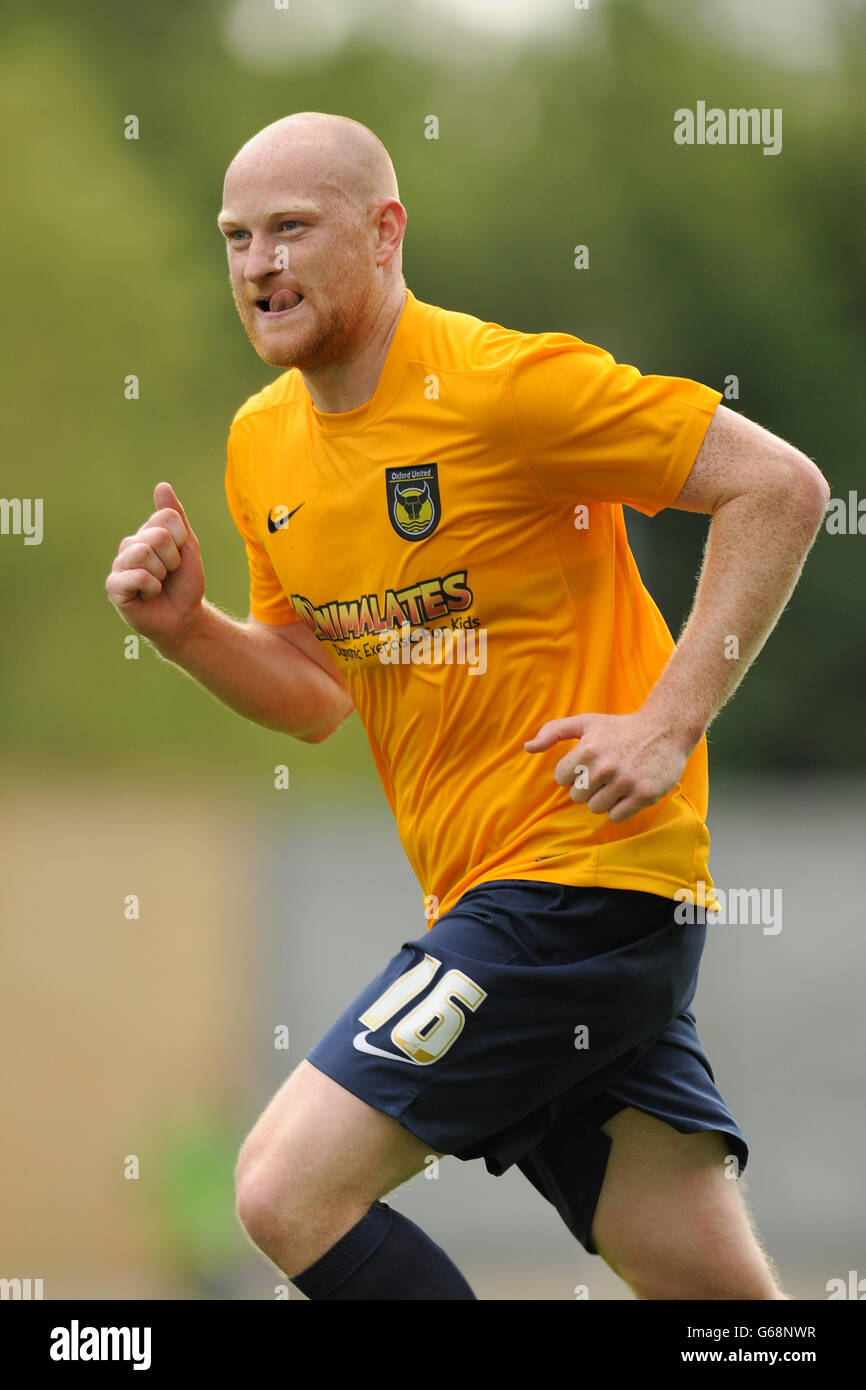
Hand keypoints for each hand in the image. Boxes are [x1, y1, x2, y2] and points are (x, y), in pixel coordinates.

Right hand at [105, 482, 204, 649]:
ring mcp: (119, 565)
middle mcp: (129, 545)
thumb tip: (162, 486)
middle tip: (169, 574)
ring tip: (158, 584)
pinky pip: (136, 576)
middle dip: (172, 559)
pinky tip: (148, 595)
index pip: (166, 518)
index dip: (182, 540)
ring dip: (161, 574)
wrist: (183, 617)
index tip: (180, 557)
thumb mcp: (187, 546)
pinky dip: (151, 588)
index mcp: (146, 532)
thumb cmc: (184, 583)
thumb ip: (176, 516)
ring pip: (143, 553)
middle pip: (156, 536)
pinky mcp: (114, 586)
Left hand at [524, 711, 694, 822]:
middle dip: (587, 787)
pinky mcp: (644, 795)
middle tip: (604, 773)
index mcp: (587, 750)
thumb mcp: (586, 722)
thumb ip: (554, 731)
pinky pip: (616, 817)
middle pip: (577, 796)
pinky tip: (627, 791)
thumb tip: (527, 747)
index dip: (573, 773)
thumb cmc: (620, 728)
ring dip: (603, 798)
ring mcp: (625, 782)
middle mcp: (605, 767)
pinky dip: (620, 808)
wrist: (665, 730)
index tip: (587, 764)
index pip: (561, 778)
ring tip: (616, 782)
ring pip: (595, 808)